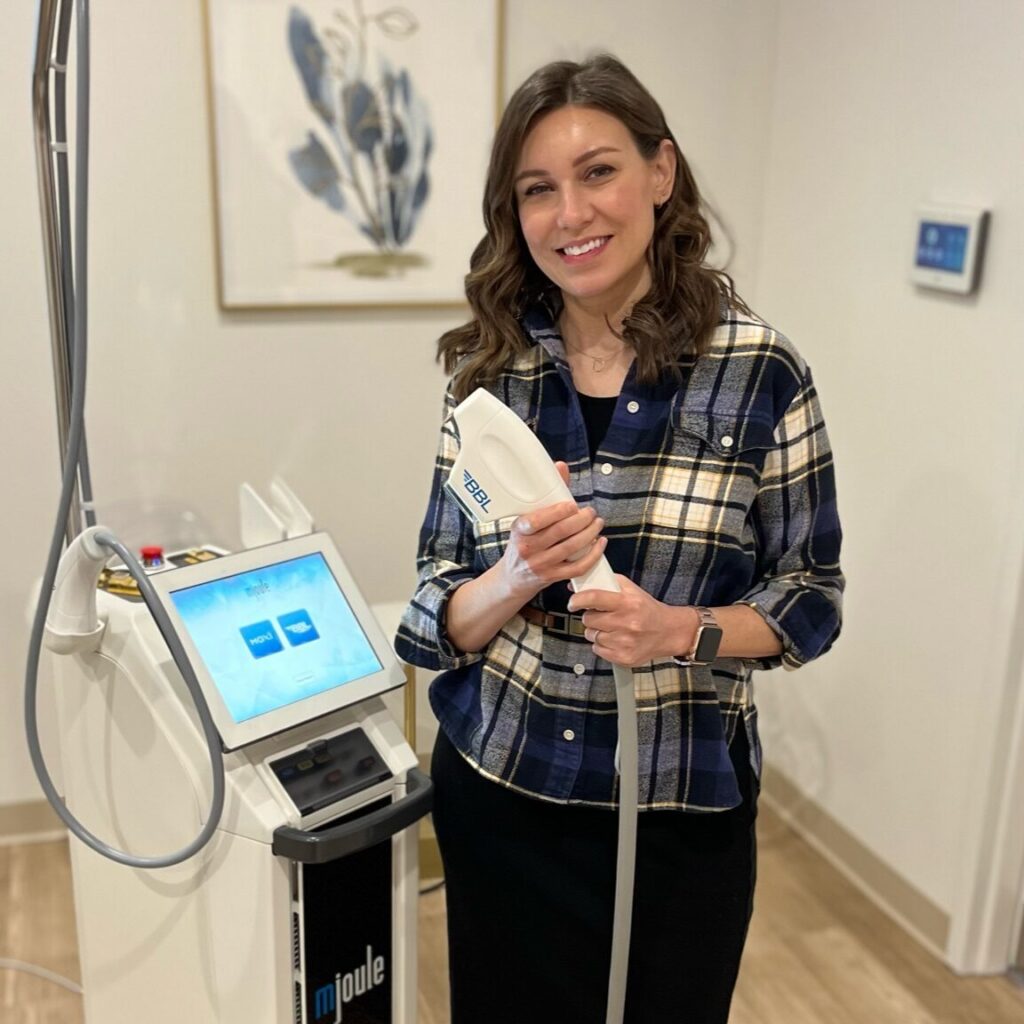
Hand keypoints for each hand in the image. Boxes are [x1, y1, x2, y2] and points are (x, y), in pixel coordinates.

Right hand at [498, 462, 607, 603]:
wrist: (512, 578)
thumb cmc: (522, 543)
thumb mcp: (525, 521)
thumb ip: (545, 496)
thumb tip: (561, 466)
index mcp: (519, 530)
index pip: (537, 520)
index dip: (558, 512)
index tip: (572, 505)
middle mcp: (528, 548)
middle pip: (560, 532)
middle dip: (581, 520)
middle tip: (591, 512)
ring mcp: (541, 565)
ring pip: (572, 548)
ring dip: (590, 533)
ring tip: (598, 523)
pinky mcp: (552, 577)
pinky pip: (577, 567)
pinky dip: (593, 555)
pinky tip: (600, 543)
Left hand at [568, 575, 698, 666]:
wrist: (669, 632)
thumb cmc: (647, 610)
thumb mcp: (631, 590)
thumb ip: (606, 583)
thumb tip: (576, 587)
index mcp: (628, 603)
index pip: (593, 598)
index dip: (577, 600)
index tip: (573, 602)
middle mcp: (626, 623)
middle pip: (589, 619)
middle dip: (592, 617)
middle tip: (603, 616)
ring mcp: (624, 642)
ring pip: (591, 635)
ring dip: (597, 632)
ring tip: (612, 628)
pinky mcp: (623, 657)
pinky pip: (597, 650)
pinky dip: (602, 645)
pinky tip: (615, 639)